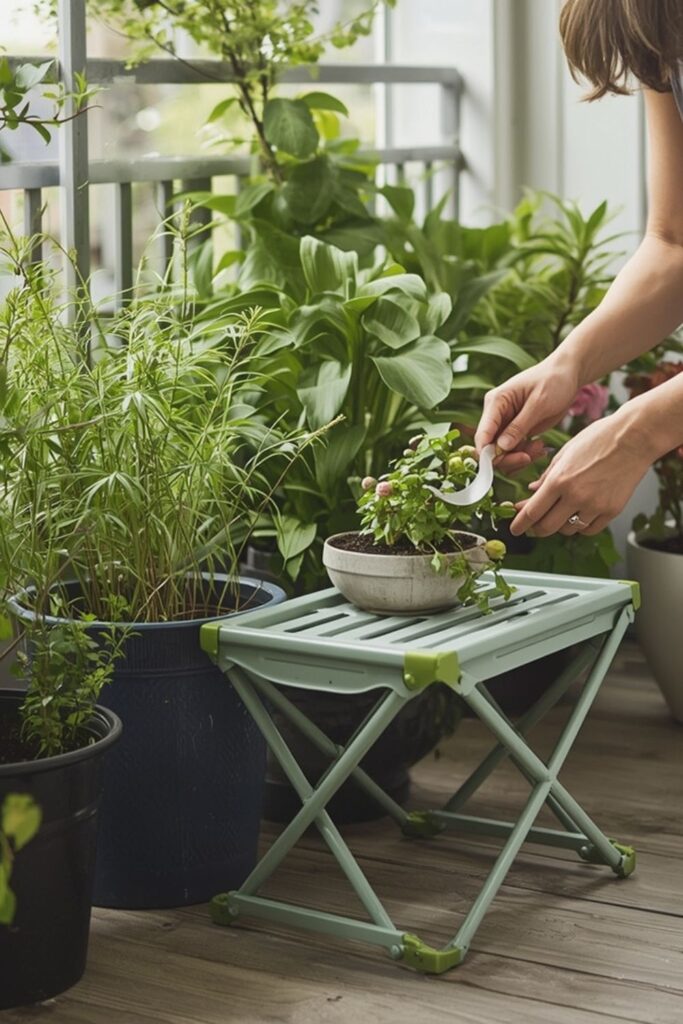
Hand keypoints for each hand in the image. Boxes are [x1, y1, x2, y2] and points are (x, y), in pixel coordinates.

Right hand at [474, 358, 580, 471]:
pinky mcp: (516, 431)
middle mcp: (496, 414)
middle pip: (490, 448)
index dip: (488, 454)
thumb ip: (519, 426)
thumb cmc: (553, 381)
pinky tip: (540, 447)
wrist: (568, 374)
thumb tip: (500, 448)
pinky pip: (514, 451)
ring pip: (503, 453)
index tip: (507, 462)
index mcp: (496, 402)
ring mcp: (505, 424)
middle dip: (508, 457)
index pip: (483, 434)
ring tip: (540, 448)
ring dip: (520, 456)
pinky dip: (526, 454)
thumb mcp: (539, 403)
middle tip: (528, 458)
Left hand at [509, 411, 651, 537]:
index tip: (515, 529)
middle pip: (547, 527)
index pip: (532, 512)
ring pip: (568, 530)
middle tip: (533, 526)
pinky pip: (589, 529)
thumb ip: (547, 475)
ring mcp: (594, 506)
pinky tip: (580, 515)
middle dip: (536, 529)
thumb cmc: (600, 438)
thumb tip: (533, 491)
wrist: (635, 437)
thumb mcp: (565, 452)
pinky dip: (581, 526)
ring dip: (560, 525)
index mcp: (559, 480)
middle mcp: (575, 496)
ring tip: (561, 513)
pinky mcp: (611, 511)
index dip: (520, 524)